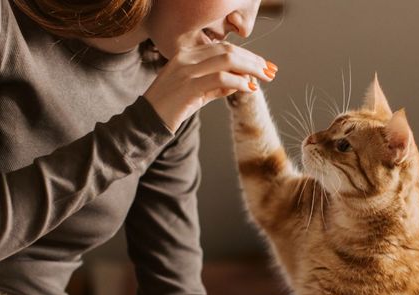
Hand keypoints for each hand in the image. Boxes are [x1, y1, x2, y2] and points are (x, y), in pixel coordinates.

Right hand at [143, 42, 276, 132]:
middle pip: (228, 50)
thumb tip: (242, 83)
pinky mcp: (189, 86)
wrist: (148, 122)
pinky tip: (249, 88)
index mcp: (186, 54)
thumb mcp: (196, 94)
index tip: (263, 65)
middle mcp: (186, 57)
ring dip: (250, 68)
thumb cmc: (172, 109)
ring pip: (226, 60)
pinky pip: (220, 79)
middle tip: (270, 71)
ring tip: (264, 78)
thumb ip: (216, 87)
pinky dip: (239, 82)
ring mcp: (187, 70)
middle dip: (253, 60)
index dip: (246, 55)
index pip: (222, 48)